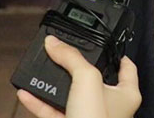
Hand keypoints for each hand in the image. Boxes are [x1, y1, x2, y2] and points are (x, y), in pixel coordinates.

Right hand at [17, 35, 140, 117]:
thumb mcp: (86, 79)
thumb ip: (71, 58)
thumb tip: (55, 43)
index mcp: (126, 93)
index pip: (127, 68)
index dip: (118, 54)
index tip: (108, 45)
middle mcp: (109, 106)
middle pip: (92, 80)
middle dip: (75, 68)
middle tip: (64, 54)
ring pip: (70, 96)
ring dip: (53, 84)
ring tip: (41, 69)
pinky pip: (52, 112)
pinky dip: (39, 102)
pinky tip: (27, 92)